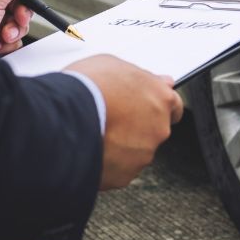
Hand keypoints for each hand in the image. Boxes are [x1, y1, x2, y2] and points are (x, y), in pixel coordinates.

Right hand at [65, 54, 183, 189]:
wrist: (66, 118)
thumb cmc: (88, 86)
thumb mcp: (114, 64)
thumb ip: (141, 76)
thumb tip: (154, 81)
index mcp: (160, 98)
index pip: (174, 106)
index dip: (158, 107)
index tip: (149, 108)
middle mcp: (158, 128)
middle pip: (153, 130)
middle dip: (136, 127)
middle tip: (112, 119)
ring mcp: (143, 154)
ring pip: (135, 151)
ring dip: (120, 145)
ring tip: (95, 133)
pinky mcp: (125, 175)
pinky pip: (117, 169)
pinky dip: (106, 162)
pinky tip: (90, 149)